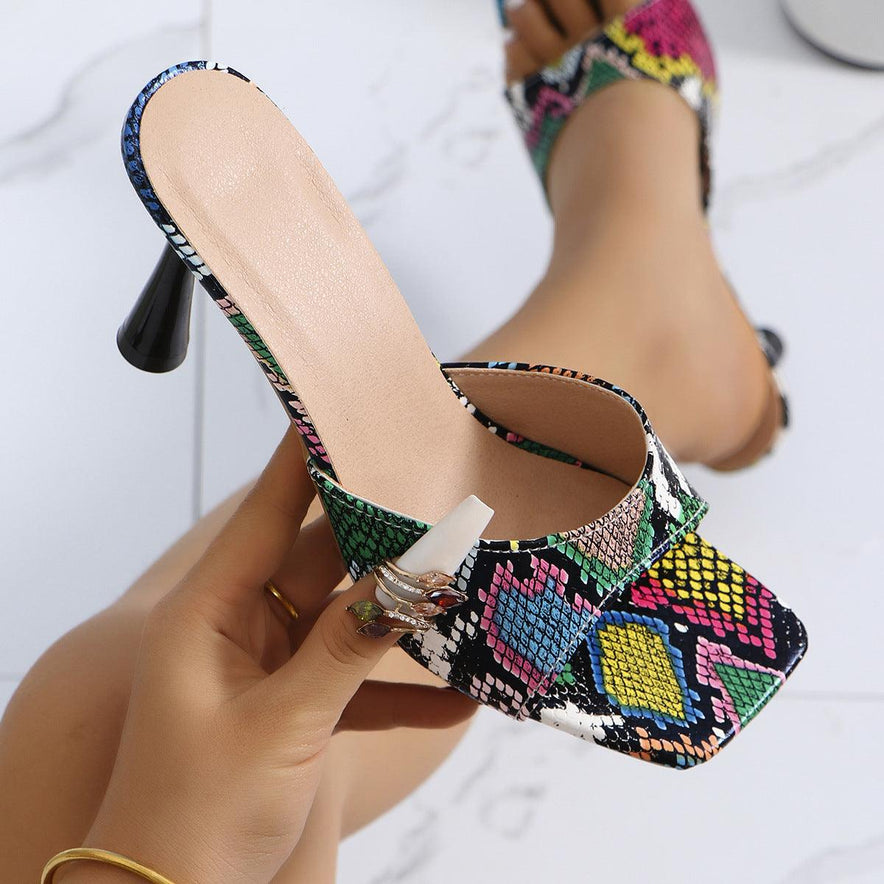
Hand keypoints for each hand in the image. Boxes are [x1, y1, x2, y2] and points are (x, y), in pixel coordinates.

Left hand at [58, 428, 475, 883]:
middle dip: (375, 531)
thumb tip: (405, 587)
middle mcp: (242, 627)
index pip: (264, 513)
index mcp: (210, 614)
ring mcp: (273, 666)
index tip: (344, 412)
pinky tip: (460, 698)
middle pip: (318, 557)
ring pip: (348, 615)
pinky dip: (404, 689)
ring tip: (460, 582)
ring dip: (400, 611)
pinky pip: (361, 681)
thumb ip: (344, 651)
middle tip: (430, 490)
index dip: (304, 460)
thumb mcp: (277, 726)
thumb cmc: (194, 816)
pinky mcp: (300, 706)